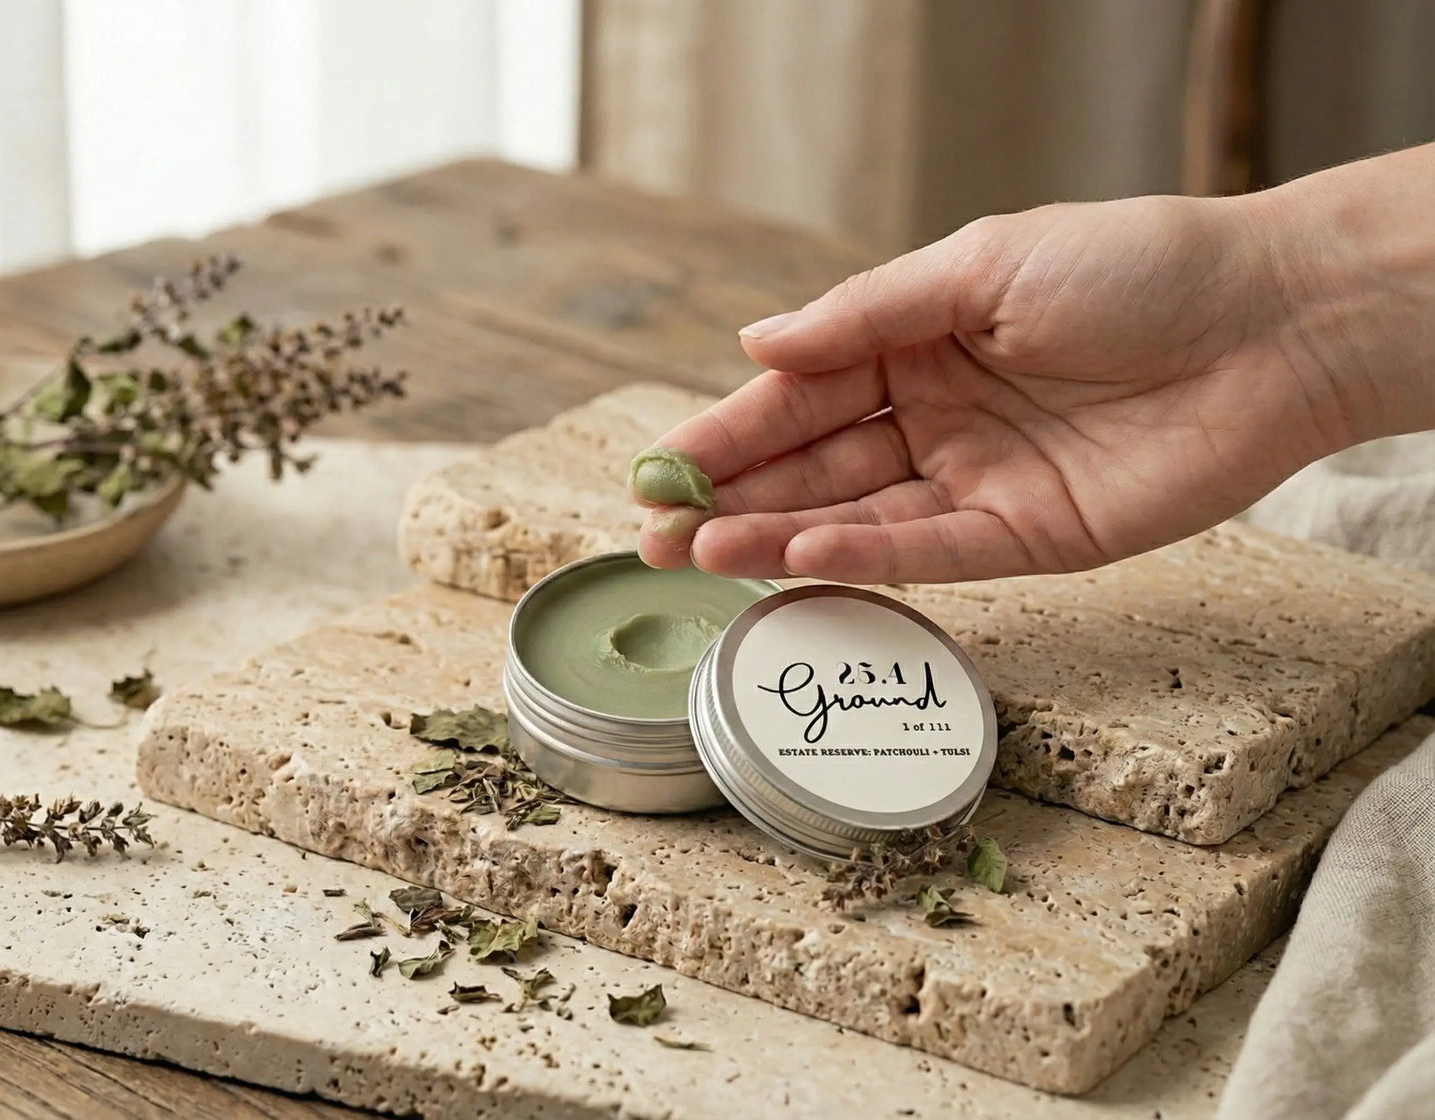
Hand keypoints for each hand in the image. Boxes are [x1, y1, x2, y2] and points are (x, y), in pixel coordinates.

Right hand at [635, 190, 1385, 583]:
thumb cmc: (1136, 265)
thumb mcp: (981, 264)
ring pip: (858, 516)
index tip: (659, 469)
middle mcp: (938, 416)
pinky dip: (866, 556)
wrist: (1270, 322)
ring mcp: (979, 481)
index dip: (727, 433)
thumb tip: (755, 340)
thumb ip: (865, 315)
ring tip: (700, 557)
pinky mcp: (1028, 538)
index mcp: (919, 341)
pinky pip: (932, 550)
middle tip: (653, 537)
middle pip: (815, 465)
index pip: (802, 393)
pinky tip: (800, 556)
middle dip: (731, 500)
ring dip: (778, 537)